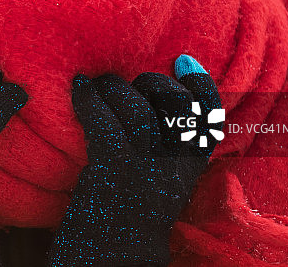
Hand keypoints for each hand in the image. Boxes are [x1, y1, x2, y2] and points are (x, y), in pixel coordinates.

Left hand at [48, 55, 222, 265]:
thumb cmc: (119, 226)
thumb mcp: (151, 191)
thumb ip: (156, 158)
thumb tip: (145, 113)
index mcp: (185, 178)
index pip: (210, 125)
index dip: (202, 88)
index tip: (185, 62)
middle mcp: (171, 174)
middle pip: (176, 108)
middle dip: (151, 82)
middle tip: (124, 82)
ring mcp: (142, 174)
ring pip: (138, 110)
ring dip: (113, 87)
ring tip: (93, 84)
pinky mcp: (111, 176)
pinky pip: (105, 123)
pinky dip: (89, 100)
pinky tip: (78, 90)